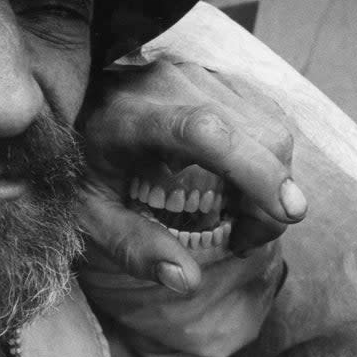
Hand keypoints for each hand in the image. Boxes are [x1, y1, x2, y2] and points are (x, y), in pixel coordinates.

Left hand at [79, 59, 303, 294]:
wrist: (70, 114)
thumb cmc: (77, 172)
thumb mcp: (89, 218)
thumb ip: (134, 248)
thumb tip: (186, 281)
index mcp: (128, 117)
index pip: (204, 131)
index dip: (253, 169)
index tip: (287, 212)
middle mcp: (168, 84)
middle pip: (255, 135)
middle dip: (269, 196)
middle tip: (242, 240)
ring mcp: (196, 74)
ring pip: (271, 128)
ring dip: (272, 181)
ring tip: (239, 217)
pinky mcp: (215, 77)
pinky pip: (267, 120)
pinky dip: (268, 161)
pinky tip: (242, 187)